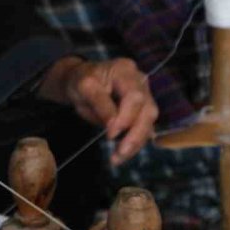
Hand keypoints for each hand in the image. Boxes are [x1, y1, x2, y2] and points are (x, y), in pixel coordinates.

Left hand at [38, 56, 157, 165]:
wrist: (81, 80)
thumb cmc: (81, 81)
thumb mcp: (83, 88)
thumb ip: (100, 104)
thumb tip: (113, 126)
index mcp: (124, 71)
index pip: (134, 96)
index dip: (126, 118)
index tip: (110, 135)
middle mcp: (140, 81)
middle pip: (148, 110)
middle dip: (135, 135)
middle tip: (120, 153)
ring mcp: (145, 94)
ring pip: (149, 121)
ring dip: (136, 142)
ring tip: (118, 158)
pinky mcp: (142, 108)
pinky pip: (144, 126)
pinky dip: (134, 141)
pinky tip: (122, 153)